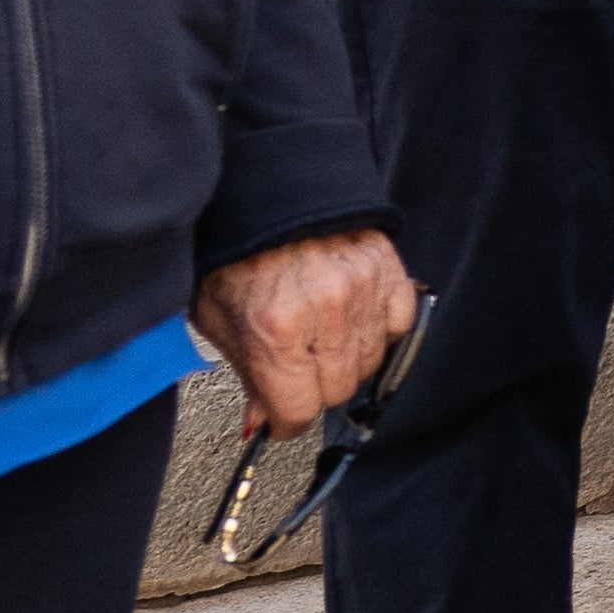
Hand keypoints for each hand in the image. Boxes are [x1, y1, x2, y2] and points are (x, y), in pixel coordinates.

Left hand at [189, 225, 418, 433]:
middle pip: (336, 392)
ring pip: (368, 364)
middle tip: (293, 369)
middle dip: (311, 389)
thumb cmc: (235, 252)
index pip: (298, 410)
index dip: (285, 420)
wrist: (265, 191)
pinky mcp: (387, 270)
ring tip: (318, 337)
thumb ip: (244, 374)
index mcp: (274, 327)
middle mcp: (324, 311)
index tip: (281, 418)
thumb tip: (261, 421)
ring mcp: (362, 289)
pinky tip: (350, 319)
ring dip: (344, 361)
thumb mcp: (217, 320)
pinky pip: (396, 326)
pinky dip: (376, 331)